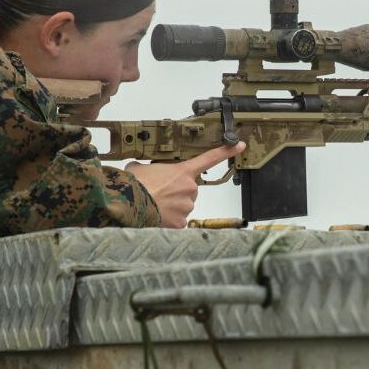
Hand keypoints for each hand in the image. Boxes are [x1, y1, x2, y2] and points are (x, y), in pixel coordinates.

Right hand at [125, 142, 245, 227]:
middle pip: (188, 189)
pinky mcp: (181, 222)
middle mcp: (189, 188)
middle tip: (159, 193)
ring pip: (183, 206)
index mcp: (182, 171)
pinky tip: (157, 215)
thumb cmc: (134, 184)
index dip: (225, 151)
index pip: (209, 158)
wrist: (129, 203)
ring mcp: (187, 206)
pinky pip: (178, 221)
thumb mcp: (140, 167)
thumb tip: (140, 170)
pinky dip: (169, 220)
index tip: (239, 145)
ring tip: (155, 204)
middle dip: (176, 192)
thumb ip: (148, 167)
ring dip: (172, 206)